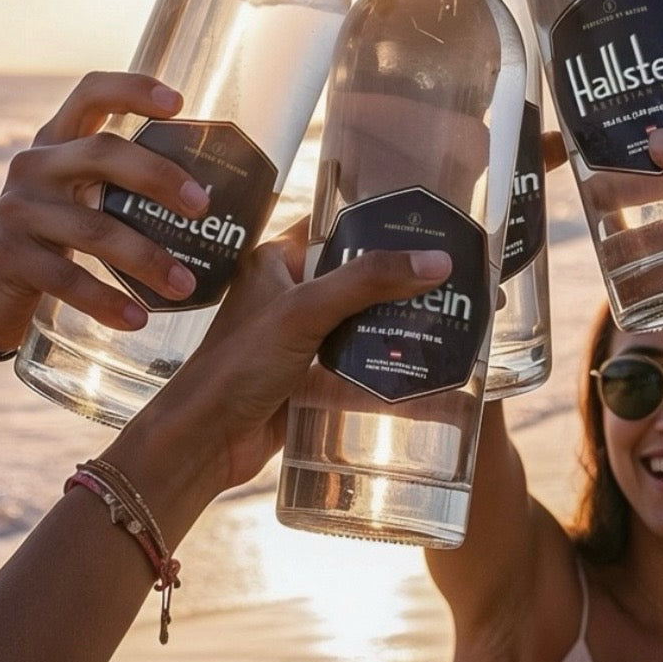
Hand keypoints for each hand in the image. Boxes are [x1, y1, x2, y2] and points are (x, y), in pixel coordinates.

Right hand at [0, 72, 209, 353]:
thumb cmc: (58, 240)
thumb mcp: (83, 200)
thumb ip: (127, 189)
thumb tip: (218, 199)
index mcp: (58, 141)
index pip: (91, 94)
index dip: (134, 89)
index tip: (179, 103)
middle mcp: (34, 164)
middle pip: (102, 153)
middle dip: (159, 176)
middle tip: (201, 207)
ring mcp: (17, 209)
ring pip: (93, 226)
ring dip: (146, 258)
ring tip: (184, 285)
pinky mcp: (8, 256)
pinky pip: (67, 277)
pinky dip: (107, 300)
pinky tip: (136, 317)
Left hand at [157, 220, 452, 491]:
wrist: (205, 442)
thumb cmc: (237, 367)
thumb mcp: (305, 311)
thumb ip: (367, 281)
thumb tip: (434, 260)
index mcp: (276, 259)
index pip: (336, 224)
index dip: (380, 220)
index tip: (430, 220)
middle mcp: (289, 291)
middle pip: (357, 273)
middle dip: (402, 275)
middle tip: (457, 271)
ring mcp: (301, 334)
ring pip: (361, 316)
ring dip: (398, 317)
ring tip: (452, 309)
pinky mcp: (311, 373)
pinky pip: (357, 356)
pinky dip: (386, 355)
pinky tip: (425, 355)